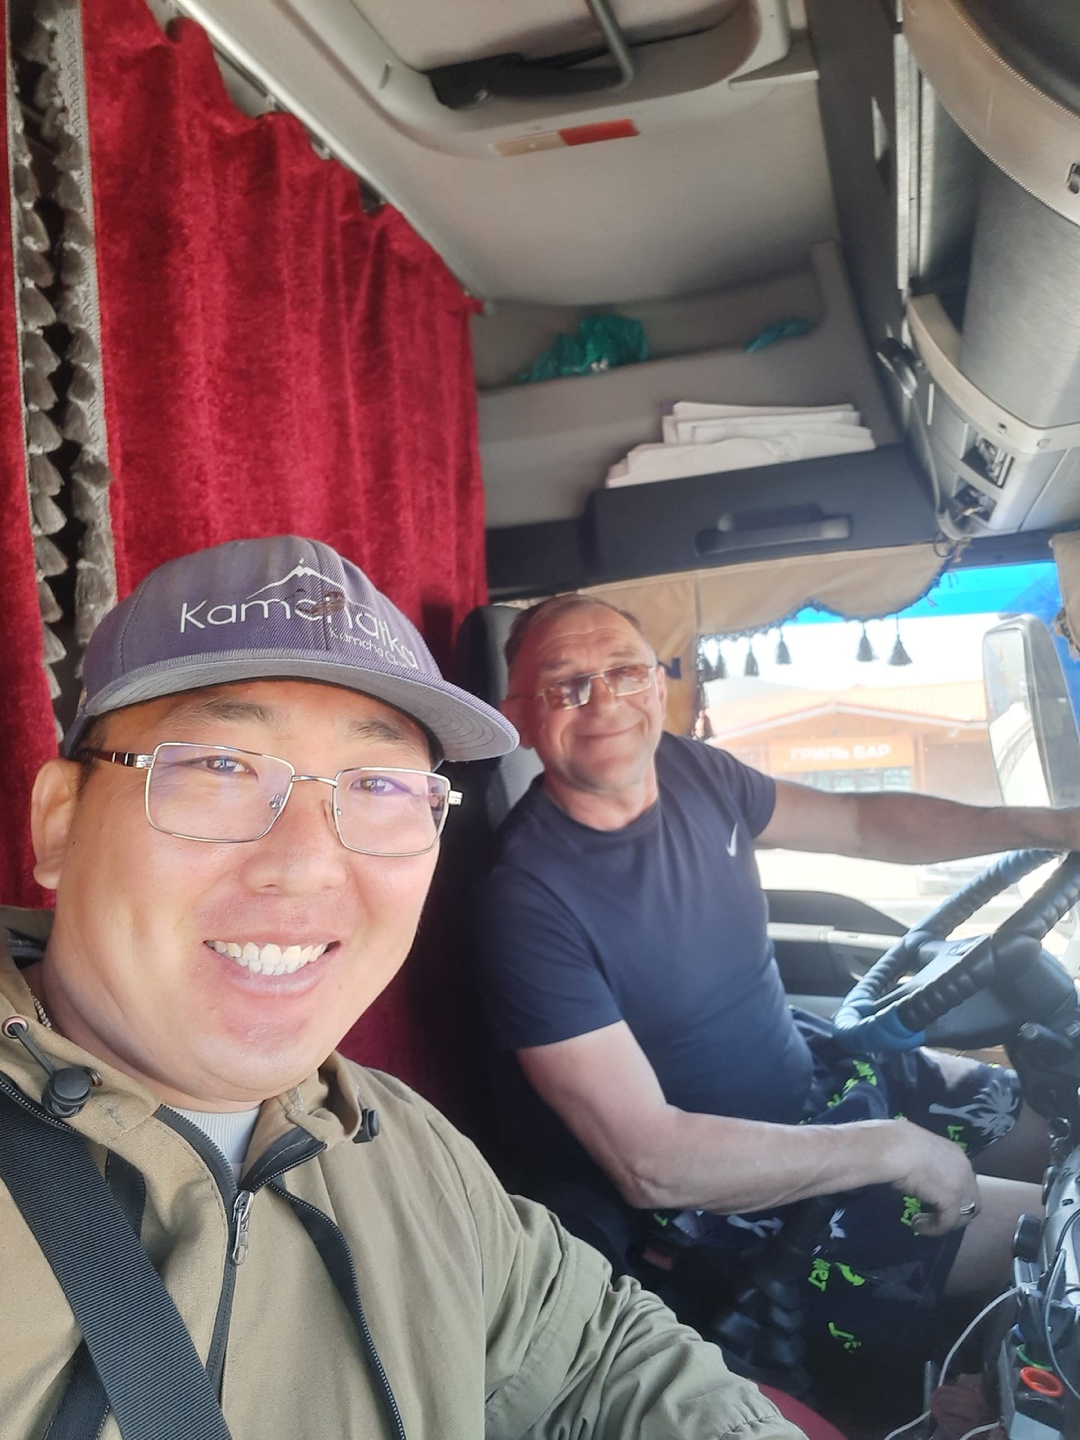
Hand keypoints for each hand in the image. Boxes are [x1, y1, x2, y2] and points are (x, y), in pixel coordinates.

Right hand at [875, 1118, 979, 1236]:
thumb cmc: (897, 1141)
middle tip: (934, 1214)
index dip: (952, 1192)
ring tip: (925, 1223)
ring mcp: (961, 1186)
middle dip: (955, 1210)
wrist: (896, 1147)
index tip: (933, 1198)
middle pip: (971, 1199)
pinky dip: (933, 1228)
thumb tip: (912, 1168)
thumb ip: (923, 1160)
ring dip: (946, 1221)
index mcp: (956, 1154)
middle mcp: (965, 1169)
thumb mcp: (917, 1148)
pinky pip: (947, 1222)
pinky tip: (918, 1226)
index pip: (964, 1179)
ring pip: (964, 1214)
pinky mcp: (951, 1201)